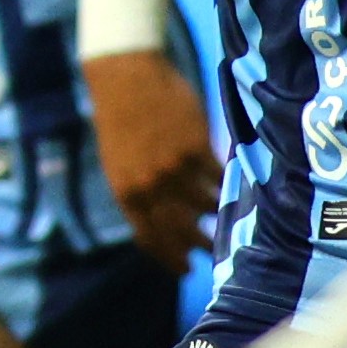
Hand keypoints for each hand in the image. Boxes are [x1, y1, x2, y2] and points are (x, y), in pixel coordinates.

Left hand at [84, 47, 214, 269]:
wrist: (125, 77)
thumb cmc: (119, 119)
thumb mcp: (118, 163)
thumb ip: (138, 193)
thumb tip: (161, 222)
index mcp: (126, 193)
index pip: (151, 238)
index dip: (170, 257)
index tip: (185, 270)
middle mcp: (151, 186)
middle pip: (181, 229)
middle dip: (198, 246)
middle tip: (211, 252)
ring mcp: (174, 167)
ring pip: (204, 203)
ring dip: (215, 214)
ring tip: (222, 217)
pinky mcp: (196, 146)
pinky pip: (216, 176)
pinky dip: (224, 184)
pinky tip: (228, 187)